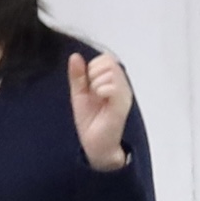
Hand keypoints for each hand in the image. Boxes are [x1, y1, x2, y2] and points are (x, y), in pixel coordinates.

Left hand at [67, 50, 134, 172]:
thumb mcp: (79, 93)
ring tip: (97, 99)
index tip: (89, 84)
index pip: (106, 58)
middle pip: (109, 61)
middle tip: (93, 92)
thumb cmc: (91, 121)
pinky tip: (101, 101)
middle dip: (94, 74)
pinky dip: (101, 90)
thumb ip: (78, 75)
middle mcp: (122, 85)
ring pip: (110, 72)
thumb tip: (75, 56)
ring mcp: (124, 94)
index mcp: (113, 81)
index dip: (93, 66)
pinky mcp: (122, 103)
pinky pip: (112, 85)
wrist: (95, 144)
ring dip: (96, 84)